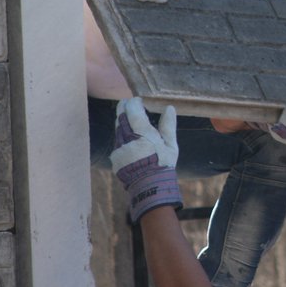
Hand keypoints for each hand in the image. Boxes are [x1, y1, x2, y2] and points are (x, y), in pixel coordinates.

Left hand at [110, 97, 182, 221]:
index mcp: (142, 133)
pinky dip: (121, 135)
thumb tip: (169, 108)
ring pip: (117, 128)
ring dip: (121, 120)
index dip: (134, 102)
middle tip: (127, 102)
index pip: (132, 110)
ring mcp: (119, 148)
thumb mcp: (170, 144)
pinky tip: (127, 135)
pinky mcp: (115, 157)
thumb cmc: (163, 164)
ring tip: (128, 117)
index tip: (138, 100)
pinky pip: (117, 141)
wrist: (150, 186)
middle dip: (124, 107)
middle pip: (121, 116)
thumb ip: (168, 125)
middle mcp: (127, 138)